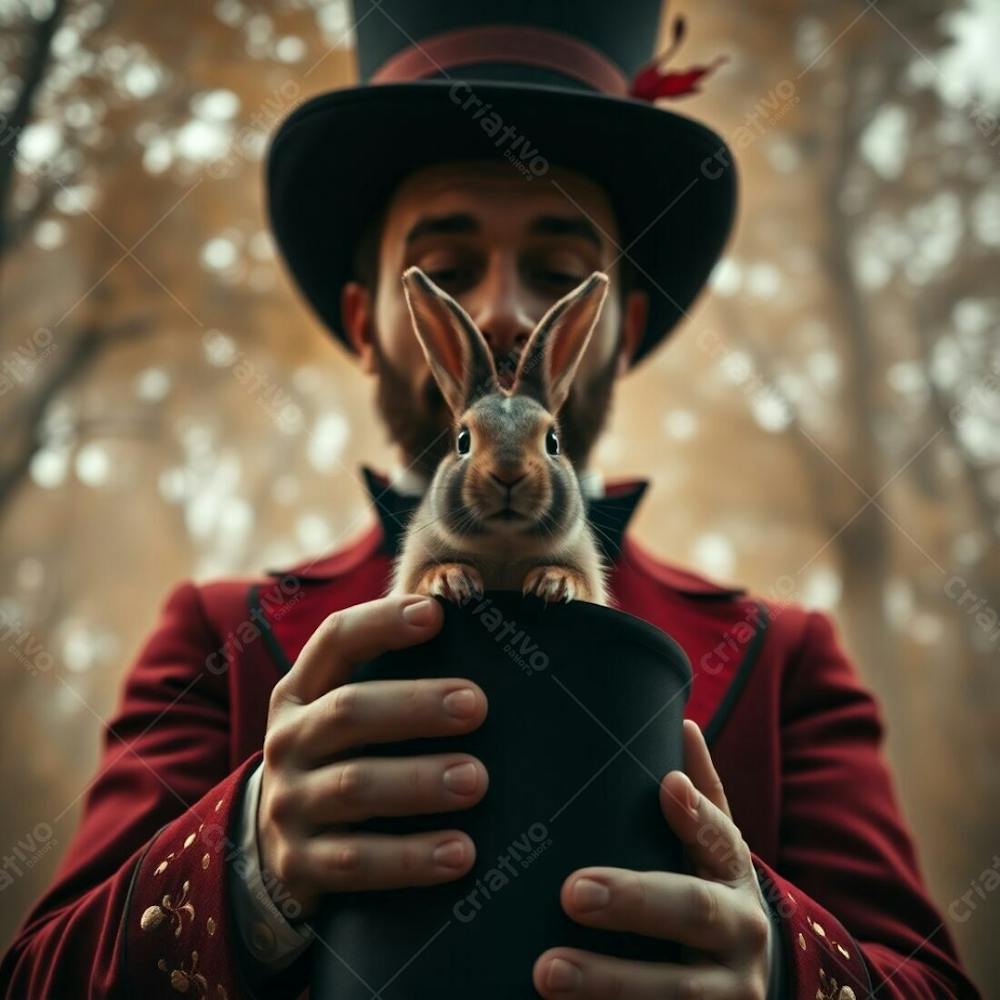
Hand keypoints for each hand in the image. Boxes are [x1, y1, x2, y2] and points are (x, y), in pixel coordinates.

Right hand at [259, 594, 489, 917]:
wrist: (273, 847)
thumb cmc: (341, 759)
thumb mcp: (344, 713)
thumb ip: (392, 678)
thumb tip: (479, 638)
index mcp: (302, 691)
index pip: (335, 640)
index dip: (381, 622)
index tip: (435, 614)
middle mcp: (288, 741)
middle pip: (348, 711)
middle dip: (414, 706)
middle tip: (476, 705)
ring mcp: (289, 803)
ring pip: (355, 786)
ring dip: (419, 781)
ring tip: (476, 779)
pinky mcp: (299, 864)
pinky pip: (357, 862)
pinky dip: (411, 859)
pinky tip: (460, 853)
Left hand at [533, 719, 772, 997]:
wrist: (748, 982)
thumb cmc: (708, 894)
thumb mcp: (712, 849)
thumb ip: (699, 796)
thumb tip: (682, 723)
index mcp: (733, 873)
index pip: (719, 836)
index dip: (695, 812)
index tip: (666, 787)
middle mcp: (741, 933)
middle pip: (692, 912)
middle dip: (634, 901)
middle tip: (573, 891)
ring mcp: (728, 995)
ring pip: (675, 991)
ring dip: (609, 983)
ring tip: (546, 971)